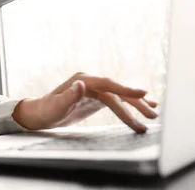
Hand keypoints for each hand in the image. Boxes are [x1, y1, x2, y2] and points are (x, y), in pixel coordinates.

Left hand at [11, 72, 157, 132]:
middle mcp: (90, 82)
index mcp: (82, 80)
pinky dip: (130, 104)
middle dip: (135, 103)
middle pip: (117, 91)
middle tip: (153, 114)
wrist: (41, 113)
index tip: (142, 93)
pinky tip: (145, 107)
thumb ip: (68, 96)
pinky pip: (117, 100)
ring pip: (119, 97)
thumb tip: (80, 84)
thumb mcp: (56, 106)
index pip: (108, 84)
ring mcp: (95, 89)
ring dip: (136, 105)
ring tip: (154, 114)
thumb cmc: (47, 110)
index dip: (125, 89)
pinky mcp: (97, 98)